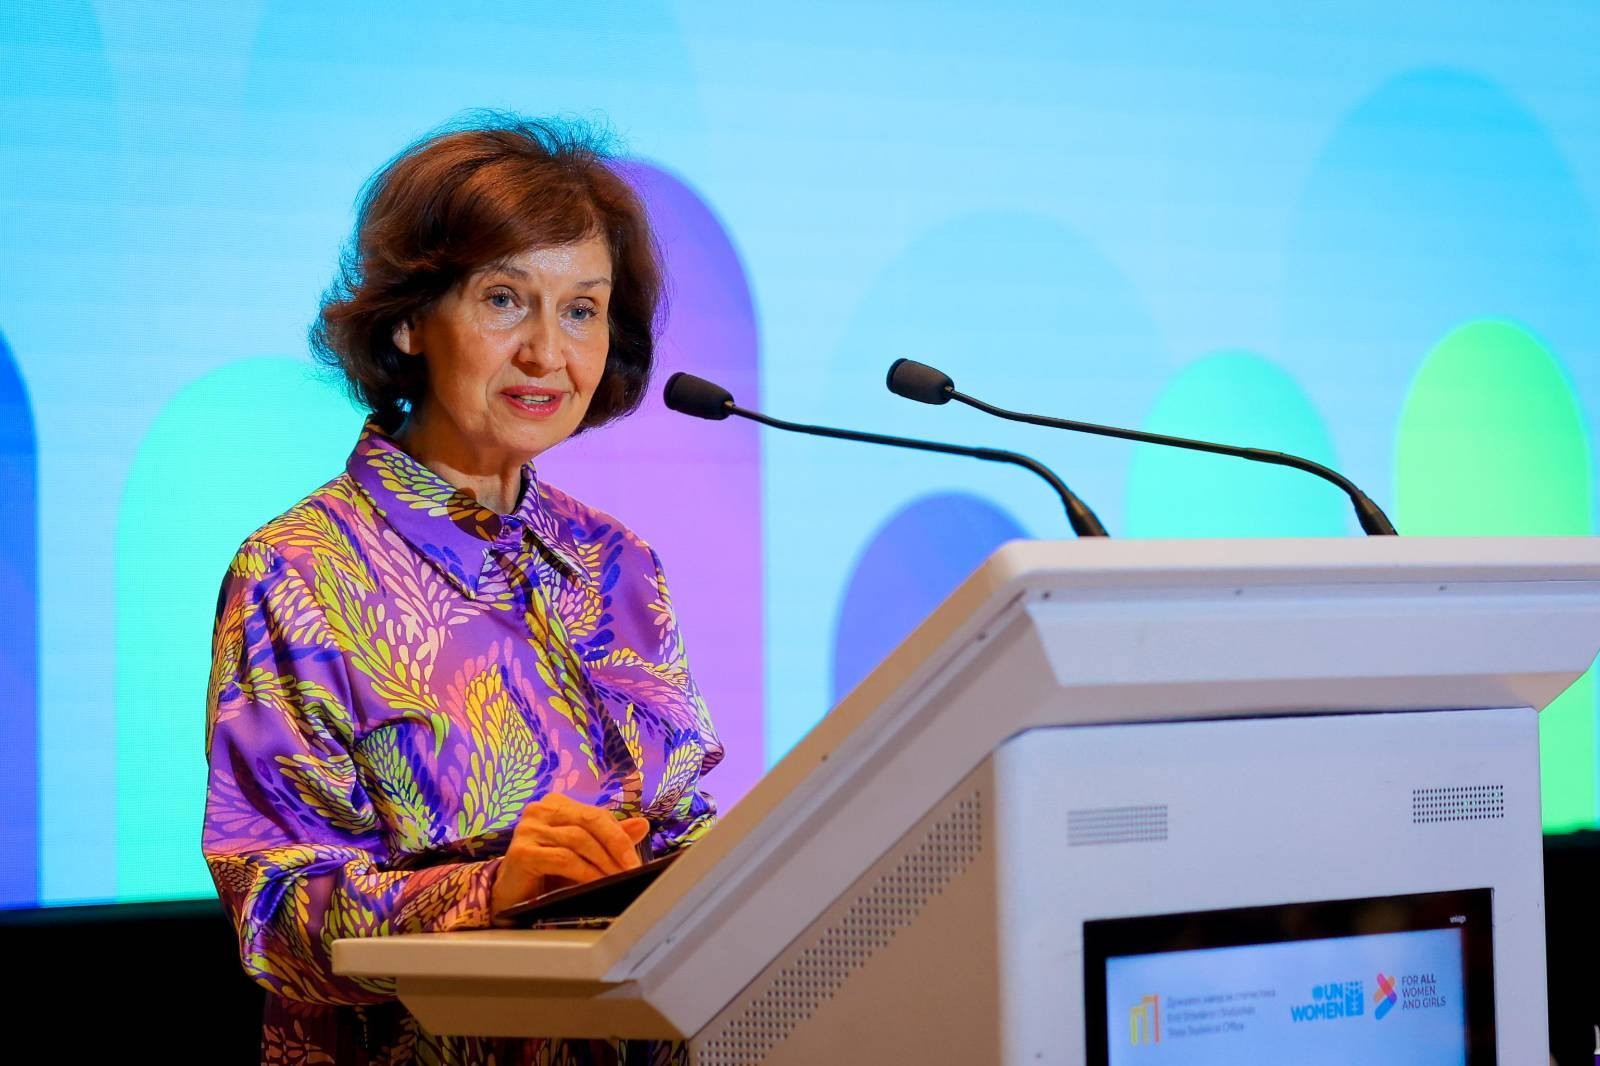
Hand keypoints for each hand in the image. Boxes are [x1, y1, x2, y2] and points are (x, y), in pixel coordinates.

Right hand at [490, 794, 649, 919]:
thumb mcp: (582, 854)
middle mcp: (540, 810)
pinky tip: (596, 883)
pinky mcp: (521, 851)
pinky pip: (563, 858)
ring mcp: (528, 829)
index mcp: (556, 805)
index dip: (620, 836)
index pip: (597, 814)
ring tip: (618, 879)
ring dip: (603, 862)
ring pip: (578, 840)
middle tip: (632, 868)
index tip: (636, 860)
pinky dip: (585, 872)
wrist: (510, 897)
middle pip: (590, 821)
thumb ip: (609, 838)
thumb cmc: (547, 874)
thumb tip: (642, 825)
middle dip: (617, 845)